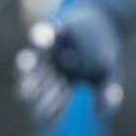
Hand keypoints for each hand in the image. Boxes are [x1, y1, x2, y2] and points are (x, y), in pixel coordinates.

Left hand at [14, 0, 124, 123]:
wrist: (104, 22)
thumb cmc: (103, 56)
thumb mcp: (110, 75)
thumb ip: (107, 93)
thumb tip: (98, 112)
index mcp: (60, 88)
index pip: (46, 107)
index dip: (50, 109)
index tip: (61, 101)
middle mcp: (46, 73)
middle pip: (28, 89)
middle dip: (33, 90)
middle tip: (48, 85)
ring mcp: (44, 53)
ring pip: (25, 63)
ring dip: (27, 65)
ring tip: (31, 63)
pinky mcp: (47, 31)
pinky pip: (39, 34)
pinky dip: (42, 37)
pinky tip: (49, 39)